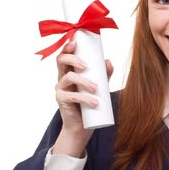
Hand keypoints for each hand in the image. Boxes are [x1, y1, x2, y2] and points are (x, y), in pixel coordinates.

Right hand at [52, 39, 113, 155]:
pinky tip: (94, 102)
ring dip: (84, 81)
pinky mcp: (61, 100)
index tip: (76, 42)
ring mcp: (60, 88)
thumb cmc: (90, 103)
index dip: (68, 46)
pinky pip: (71, 96)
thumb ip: (104, 74)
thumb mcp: (100, 86)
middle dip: (73, 59)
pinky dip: (84, 98)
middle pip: (61, 60)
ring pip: (68, 77)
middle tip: (86, 66)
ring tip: (96, 89)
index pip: (65, 54)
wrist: (82, 126)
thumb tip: (108, 61)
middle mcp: (62, 77)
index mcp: (70, 70)